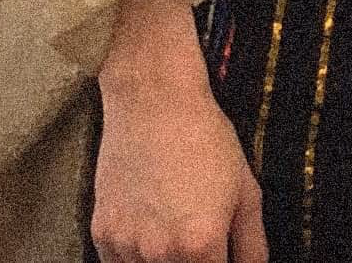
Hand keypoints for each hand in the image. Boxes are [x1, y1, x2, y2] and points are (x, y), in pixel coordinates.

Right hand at [89, 76, 264, 262]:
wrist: (153, 103)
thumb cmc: (207, 143)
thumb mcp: (247, 194)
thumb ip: (251, 246)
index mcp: (200, 246)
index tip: (221, 257)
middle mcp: (158, 253)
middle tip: (200, 251)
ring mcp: (124, 245)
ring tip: (177, 243)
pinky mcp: (100, 233)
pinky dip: (135, 262)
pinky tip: (151, 244)